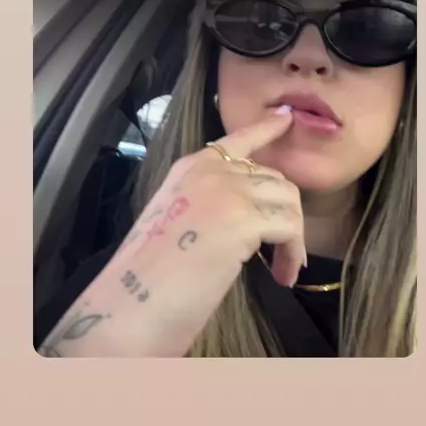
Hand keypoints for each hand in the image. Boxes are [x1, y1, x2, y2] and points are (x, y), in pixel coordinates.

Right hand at [38, 107, 304, 357]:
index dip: (267, 128)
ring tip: (283, 269)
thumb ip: (209, 201)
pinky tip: (281, 277)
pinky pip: (289, 227)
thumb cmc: (150, 278)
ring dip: (294, 236)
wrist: (131, 305)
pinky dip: (292, 252)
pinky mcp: (241, 218)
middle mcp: (209, 169)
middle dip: (286, 215)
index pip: (238, 138)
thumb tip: (247, 212)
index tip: (287, 119)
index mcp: (190, 168)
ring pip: (287, 199)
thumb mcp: (178, 219)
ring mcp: (226, 190)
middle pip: (273, 177)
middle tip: (282, 257)